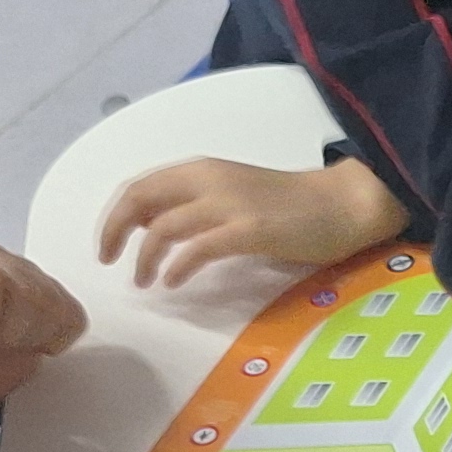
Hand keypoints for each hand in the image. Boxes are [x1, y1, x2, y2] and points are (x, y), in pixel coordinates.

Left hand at [96, 155, 402, 290]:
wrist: (342, 204)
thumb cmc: (289, 205)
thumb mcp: (231, 194)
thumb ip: (195, 205)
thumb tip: (152, 226)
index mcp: (202, 170)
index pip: (140, 185)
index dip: (115, 215)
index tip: (109, 243)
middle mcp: (209, 180)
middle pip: (141, 199)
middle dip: (115, 230)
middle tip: (108, 260)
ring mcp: (229, 204)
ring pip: (164, 227)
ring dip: (144, 258)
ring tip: (143, 282)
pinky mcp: (250, 230)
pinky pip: (198, 248)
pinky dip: (176, 266)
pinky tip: (172, 282)